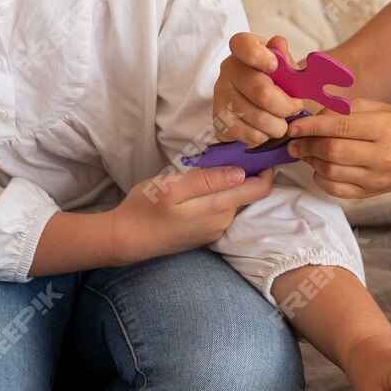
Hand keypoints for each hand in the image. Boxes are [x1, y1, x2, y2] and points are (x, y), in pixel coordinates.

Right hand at [104, 165, 274, 263]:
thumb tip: (241, 173)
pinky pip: (220, 211)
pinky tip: (198, 189)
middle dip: (243, 173)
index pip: (260, 189)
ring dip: (227, 185)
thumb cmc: (145, 208)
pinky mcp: (204, 234)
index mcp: (218, 208)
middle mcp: (222, 222)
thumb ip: (208, 180)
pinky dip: (217, 197)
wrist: (125, 240)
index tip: (259, 151)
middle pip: (247, 194)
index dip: (265, 169)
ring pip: (233, 202)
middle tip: (226, 153)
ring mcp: (214, 231)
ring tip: (208, 169)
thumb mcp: (173, 186)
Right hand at [214, 33, 304, 144]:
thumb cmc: (275, 79)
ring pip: (259, 118)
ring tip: (282, 122)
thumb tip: (279, 44)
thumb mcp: (284, 65)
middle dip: (286, 106)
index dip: (258, 55)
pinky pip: (250, 134)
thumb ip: (285, 58)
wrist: (253, 101)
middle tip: (295, 107)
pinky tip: (267, 129)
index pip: (243, 45)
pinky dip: (265, 136)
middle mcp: (228, 69)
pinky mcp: (219, 119)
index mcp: (243, 49)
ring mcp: (221, 94)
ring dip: (279, 125)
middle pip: (261, 92)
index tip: (274, 65)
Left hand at [286, 99, 390, 197]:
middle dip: (306, 144)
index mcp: (385, 128)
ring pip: (330, 171)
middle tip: (294, 140)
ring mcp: (376, 178)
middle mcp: (383, 155)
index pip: (341, 127)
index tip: (293, 126)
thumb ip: (345, 109)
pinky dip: (319, 177)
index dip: (311, 126)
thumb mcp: (378, 108)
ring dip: (310, 160)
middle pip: (333, 151)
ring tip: (305, 150)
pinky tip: (319, 166)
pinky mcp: (368, 194)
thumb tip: (314, 117)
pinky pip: (334, 189)